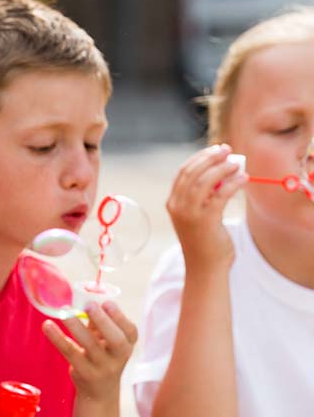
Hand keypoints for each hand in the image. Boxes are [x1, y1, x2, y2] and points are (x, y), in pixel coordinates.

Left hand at [42, 300, 136, 401]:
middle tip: (89, 305)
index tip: (107, 302)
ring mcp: (102, 367)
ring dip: (77, 327)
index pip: (130, 331)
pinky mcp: (83, 373)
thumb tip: (84, 297)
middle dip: (103, 322)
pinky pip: (70, 353)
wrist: (99, 392)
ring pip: (90, 346)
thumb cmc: (102, 356)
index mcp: (127, 345)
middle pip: (116, 340)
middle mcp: (118, 357)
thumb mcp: (106, 341)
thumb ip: (99, 322)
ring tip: (65, 312)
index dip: (119, 317)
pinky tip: (48, 326)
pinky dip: (58, 338)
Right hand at [167, 143, 245, 269]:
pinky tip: (243, 179)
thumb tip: (223, 171)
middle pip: (193, 173)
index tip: (217, 150)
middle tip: (227, 150)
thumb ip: (206, 194)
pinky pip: (220, 195)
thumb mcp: (200, 213)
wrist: (204, 266)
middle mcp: (177, 206)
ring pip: (205, 181)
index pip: (184, 172)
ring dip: (222, 168)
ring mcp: (189, 214)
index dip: (200, 157)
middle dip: (211, 158)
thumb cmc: (205, 239)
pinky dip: (233, 183)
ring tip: (237, 164)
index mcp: (173, 202)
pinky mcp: (205, 221)